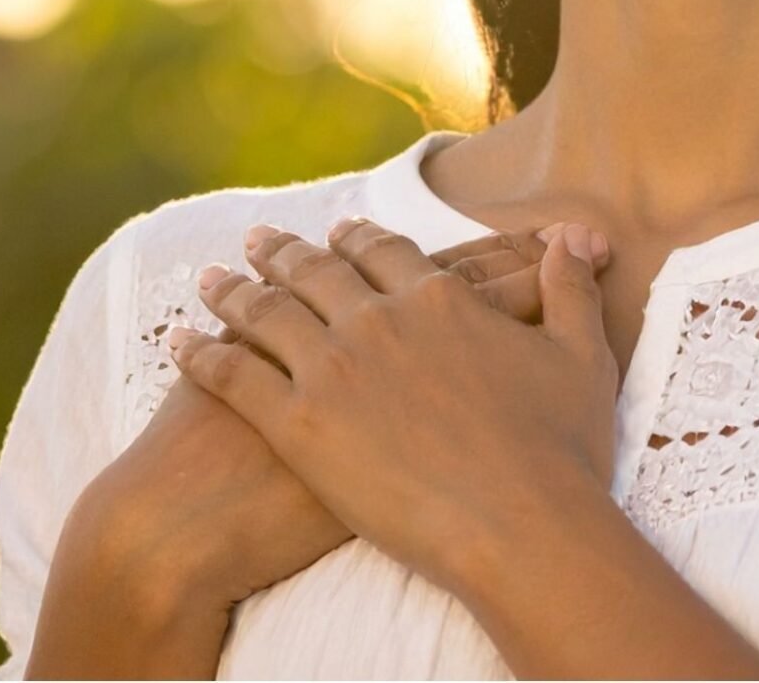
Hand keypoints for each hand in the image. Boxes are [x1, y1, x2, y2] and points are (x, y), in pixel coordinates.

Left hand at [164, 216, 622, 605]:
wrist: (522, 526)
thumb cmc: (561, 452)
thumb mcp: (581, 357)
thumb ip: (570, 291)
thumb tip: (576, 240)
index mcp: (437, 300)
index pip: (383, 254)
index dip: (356, 240)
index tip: (336, 233)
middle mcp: (377, 320)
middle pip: (315, 273)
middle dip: (281, 252)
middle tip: (255, 239)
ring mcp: (332, 371)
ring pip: (265, 314)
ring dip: (231, 291)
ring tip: (207, 277)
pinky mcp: (298, 426)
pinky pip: (233, 377)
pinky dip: (200, 353)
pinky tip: (177, 341)